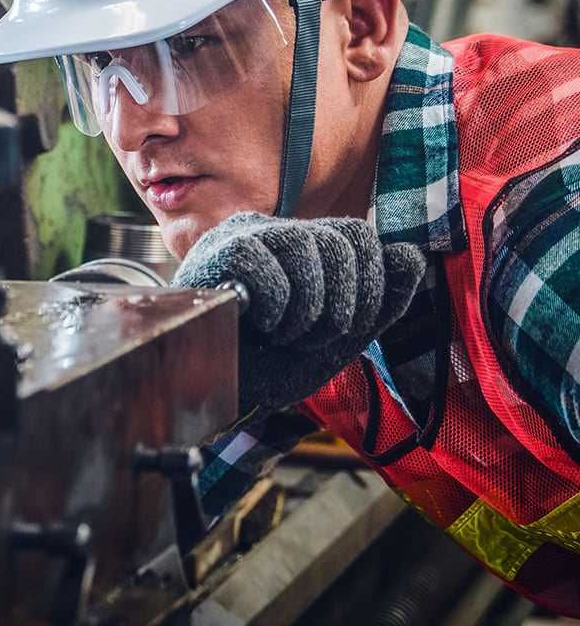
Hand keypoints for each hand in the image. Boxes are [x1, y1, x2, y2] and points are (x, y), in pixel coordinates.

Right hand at [173, 212, 425, 409]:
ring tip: (284, 334)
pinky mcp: (215, 254)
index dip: (370, 286)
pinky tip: (260, 324)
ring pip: (306, 245)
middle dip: (343, 303)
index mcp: (302, 246)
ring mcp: (242, 237)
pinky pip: (263, 262)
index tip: (344, 328)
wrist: (219, 394)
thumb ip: (379, 301)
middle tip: (311, 337)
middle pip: (343, 238)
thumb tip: (411, 255)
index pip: (358, 236)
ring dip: (308, 308)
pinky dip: (275, 304)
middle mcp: (273, 231)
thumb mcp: (337, 339)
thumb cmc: (269, 365)